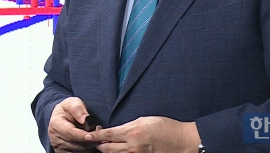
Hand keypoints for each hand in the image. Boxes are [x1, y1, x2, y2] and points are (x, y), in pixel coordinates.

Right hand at [48, 97, 96, 151]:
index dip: (82, 135)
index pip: (71, 133)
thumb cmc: (67, 110)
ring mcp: (59, 147)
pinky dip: (87, 149)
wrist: (60, 117)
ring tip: (95, 136)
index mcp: (56, 124)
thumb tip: (84, 119)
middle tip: (99, 133)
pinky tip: (90, 142)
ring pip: (79, 151)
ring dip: (89, 145)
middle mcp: (55, 138)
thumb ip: (78, 109)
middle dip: (90, 140)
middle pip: (76, 144)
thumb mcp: (72, 103)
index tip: (92, 135)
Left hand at [84, 116, 199, 152]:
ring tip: (104, 147)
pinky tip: (118, 151)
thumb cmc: (165, 127)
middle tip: (94, 141)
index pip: (107, 134)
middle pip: (107, 148)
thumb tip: (116, 131)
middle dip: (99, 145)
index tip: (87, 134)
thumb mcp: (145, 120)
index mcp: (132, 132)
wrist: (182, 141)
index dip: (95, 135)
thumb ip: (128, 126)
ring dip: (107, 151)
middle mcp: (132, 147)